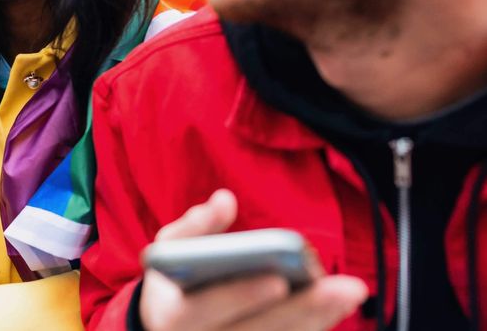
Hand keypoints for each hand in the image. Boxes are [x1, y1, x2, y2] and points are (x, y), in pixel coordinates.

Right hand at [139, 190, 367, 330]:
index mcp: (170, 316)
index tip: (277, 280)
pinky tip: (337, 305)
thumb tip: (224, 200)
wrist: (168, 325)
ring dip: (317, 318)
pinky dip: (312, 326)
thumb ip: (194, 227)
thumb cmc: (172, 279)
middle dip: (303, 309)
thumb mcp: (169, 249)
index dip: (240, 295)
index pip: (203, 309)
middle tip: (346, 287)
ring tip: (350, 291)